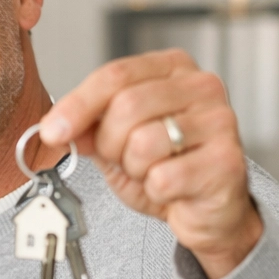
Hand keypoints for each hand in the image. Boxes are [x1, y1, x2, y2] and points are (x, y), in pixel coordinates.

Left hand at [39, 49, 262, 278]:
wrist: (207, 209)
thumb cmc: (166, 167)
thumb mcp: (115, 142)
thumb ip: (86, 128)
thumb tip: (55, 127)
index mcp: (171, 69)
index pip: (114, 75)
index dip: (77, 105)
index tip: (51, 131)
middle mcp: (201, 86)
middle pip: (126, 106)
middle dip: (110, 143)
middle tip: (122, 158)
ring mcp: (220, 121)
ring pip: (143, 142)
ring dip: (134, 168)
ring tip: (152, 171)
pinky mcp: (226, 161)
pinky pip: (163, 177)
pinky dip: (155, 190)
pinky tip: (172, 188)